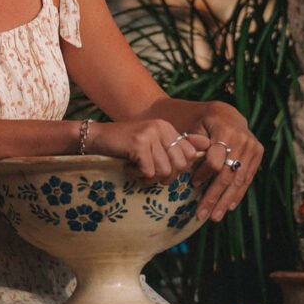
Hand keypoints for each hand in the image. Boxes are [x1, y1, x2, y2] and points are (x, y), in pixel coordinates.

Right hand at [88, 120, 209, 184]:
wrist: (96, 138)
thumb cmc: (125, 145)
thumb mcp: (153, 143)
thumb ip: (178, 144)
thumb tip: (208, 144)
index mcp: (167, 127)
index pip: (190, 155)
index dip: (178, 168)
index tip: (159, 166)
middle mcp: (161, 127)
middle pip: (180, 165)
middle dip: (165, 176)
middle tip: (147, 171)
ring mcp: (150, 134)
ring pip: (165, 171)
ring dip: (149, 177)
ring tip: (136, 169)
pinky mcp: (138, 143)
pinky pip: (149, 172)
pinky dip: (138, 176)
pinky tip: (127, 167)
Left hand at [192, 102, 263, 222]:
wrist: (226, 113)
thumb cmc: (204, 122)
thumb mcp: (195, 127)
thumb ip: (191, 144)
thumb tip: (187, 163)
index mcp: (225, 130)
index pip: (215, 161)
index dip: (203, 175)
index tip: (192, 184)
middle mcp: (243, 139)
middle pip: (228, 175)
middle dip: (215, 197)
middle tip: (203, 215)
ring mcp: (253, 147)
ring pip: (239, 180)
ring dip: (226, 201)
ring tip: (215, 216)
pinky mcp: (258, 154)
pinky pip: (247, 178)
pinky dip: (237, 193)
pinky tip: (229, 206)